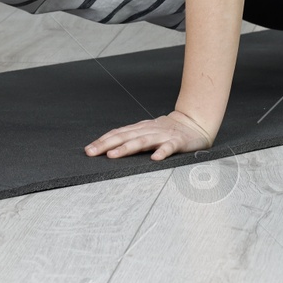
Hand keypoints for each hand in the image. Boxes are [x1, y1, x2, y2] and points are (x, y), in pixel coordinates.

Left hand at [84, 110, 212, 160]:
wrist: (195, 123)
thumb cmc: (168, 131)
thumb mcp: (147, 132)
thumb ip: (132, 138)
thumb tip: (109, 148)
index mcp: (140, 129)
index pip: (118, 133)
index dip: (102, 141)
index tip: (88, 150)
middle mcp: (149, 130)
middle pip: (125, 136)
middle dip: (106, 144)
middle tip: (92, 152)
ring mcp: (163, 135)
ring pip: (142, 141)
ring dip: (127, 147)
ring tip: (113, 155)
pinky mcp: (178, 142)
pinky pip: (169, 147)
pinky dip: (162, 152)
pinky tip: (155, 159)